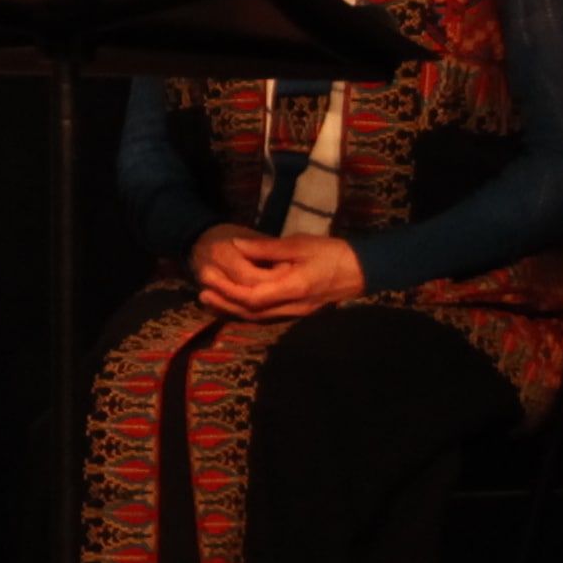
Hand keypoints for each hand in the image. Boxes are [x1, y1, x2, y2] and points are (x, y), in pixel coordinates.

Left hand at [192, 224, 362, 319]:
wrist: (362, 270)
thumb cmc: (331, 252)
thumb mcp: (299, 244)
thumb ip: (266, 248)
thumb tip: (235, 245)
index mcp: (293, 288)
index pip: (254, 297)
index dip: (228, 290)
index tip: (209, 278)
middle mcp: (293, 306)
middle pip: (252, 312)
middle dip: (224, 303)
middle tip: (201, 293)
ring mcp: (296, 312)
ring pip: (258, 318)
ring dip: (232, 310)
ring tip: (210, 301)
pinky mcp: (297, 311)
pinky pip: (267, 317)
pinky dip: (247, 313)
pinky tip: (233, 306)